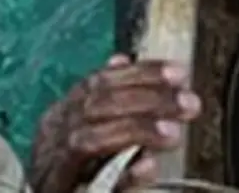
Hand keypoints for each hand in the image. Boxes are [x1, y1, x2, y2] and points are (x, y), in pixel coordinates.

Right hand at [29, 57, 200, 192]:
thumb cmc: (73, 173)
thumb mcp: (89, 132)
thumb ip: (107, 103)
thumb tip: (121, 59)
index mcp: (61, 115)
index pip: (97, 82)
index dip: (138, 74)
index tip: (178, 73)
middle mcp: (51, 135)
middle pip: (94, 105)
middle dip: (145, 98)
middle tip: (187, 102)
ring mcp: (53, 165)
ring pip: (89, 138)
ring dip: (136, 129)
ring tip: (173, 132)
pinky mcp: (61, 191)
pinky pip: (92, 181)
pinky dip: (123, 173)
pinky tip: (148, 167)